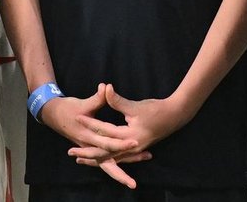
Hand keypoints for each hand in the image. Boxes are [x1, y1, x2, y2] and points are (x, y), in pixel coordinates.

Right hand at [37, 84, 146, 186]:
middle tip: (141, 168)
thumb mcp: (82, 104)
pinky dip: (117, 161)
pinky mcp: (91, 148)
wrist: (53, 114)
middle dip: (123, 168)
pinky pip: (105, 159)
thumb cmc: (67, 109)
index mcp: (87, 136)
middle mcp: (89, 145)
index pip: (107, 143)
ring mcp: (90, 149)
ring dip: (123, 167)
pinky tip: (130, 161)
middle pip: (108, 161)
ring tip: (142, 166)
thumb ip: (97, 98)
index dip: (121, 144)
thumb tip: (106, 87)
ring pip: (108, 162)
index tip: (135, 142)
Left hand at [62, 83, 187, 187]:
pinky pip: (118, 157)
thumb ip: (117, 100)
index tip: (77, 118)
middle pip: (105, 152)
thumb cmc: (156, 110)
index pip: (105, 131)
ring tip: (80, 159)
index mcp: (130, 136)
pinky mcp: (135, 148)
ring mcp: (134, 149)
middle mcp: (131, 146)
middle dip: (88, 152)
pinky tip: (99, 158)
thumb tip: (105, 87)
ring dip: (95, 158)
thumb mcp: (135, 106)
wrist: (175, 116)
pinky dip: (107, 158)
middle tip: (71, 151)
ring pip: (110, 157)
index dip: (90, 123)